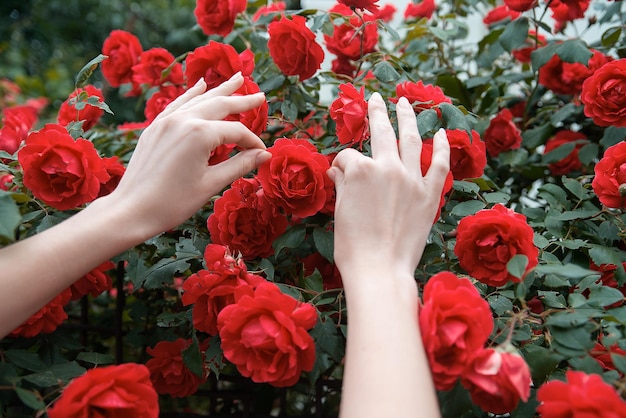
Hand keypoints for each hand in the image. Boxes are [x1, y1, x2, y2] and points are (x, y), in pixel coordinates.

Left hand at [106, 72, 270, 239]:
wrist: (132, 210)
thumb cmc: (173, 202)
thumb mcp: (211, 184)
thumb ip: (240, 165)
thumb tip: (264, 154)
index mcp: (200, 134)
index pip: (236, 131)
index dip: (252, 142)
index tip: (261, 154)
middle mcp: (183, 120)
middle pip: (220, 105)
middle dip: (242, 100)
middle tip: (262, 96)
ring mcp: (166, 121)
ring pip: (199, 99)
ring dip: (220, 89)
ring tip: (238, 79)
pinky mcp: (155, 127)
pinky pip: (178, 104)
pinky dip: (191, 93)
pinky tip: (201, 84)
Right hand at [328, 93, 449, 284]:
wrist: (380, 270)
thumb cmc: (352, 246)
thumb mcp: (339, 211)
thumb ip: (342, 184)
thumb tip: (338, 170)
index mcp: (359, 170)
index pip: (348, 156)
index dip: (340, 165)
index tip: (339, 175)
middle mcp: (387, 167)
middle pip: (381, 132)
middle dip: (377, 112)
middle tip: (376, 98)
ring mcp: (411, 179)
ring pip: (411, 139)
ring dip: (408, 117)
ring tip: (405, 102)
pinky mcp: (430, 194)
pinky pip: (439, 165)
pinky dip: (441, 148)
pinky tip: (442, 133)